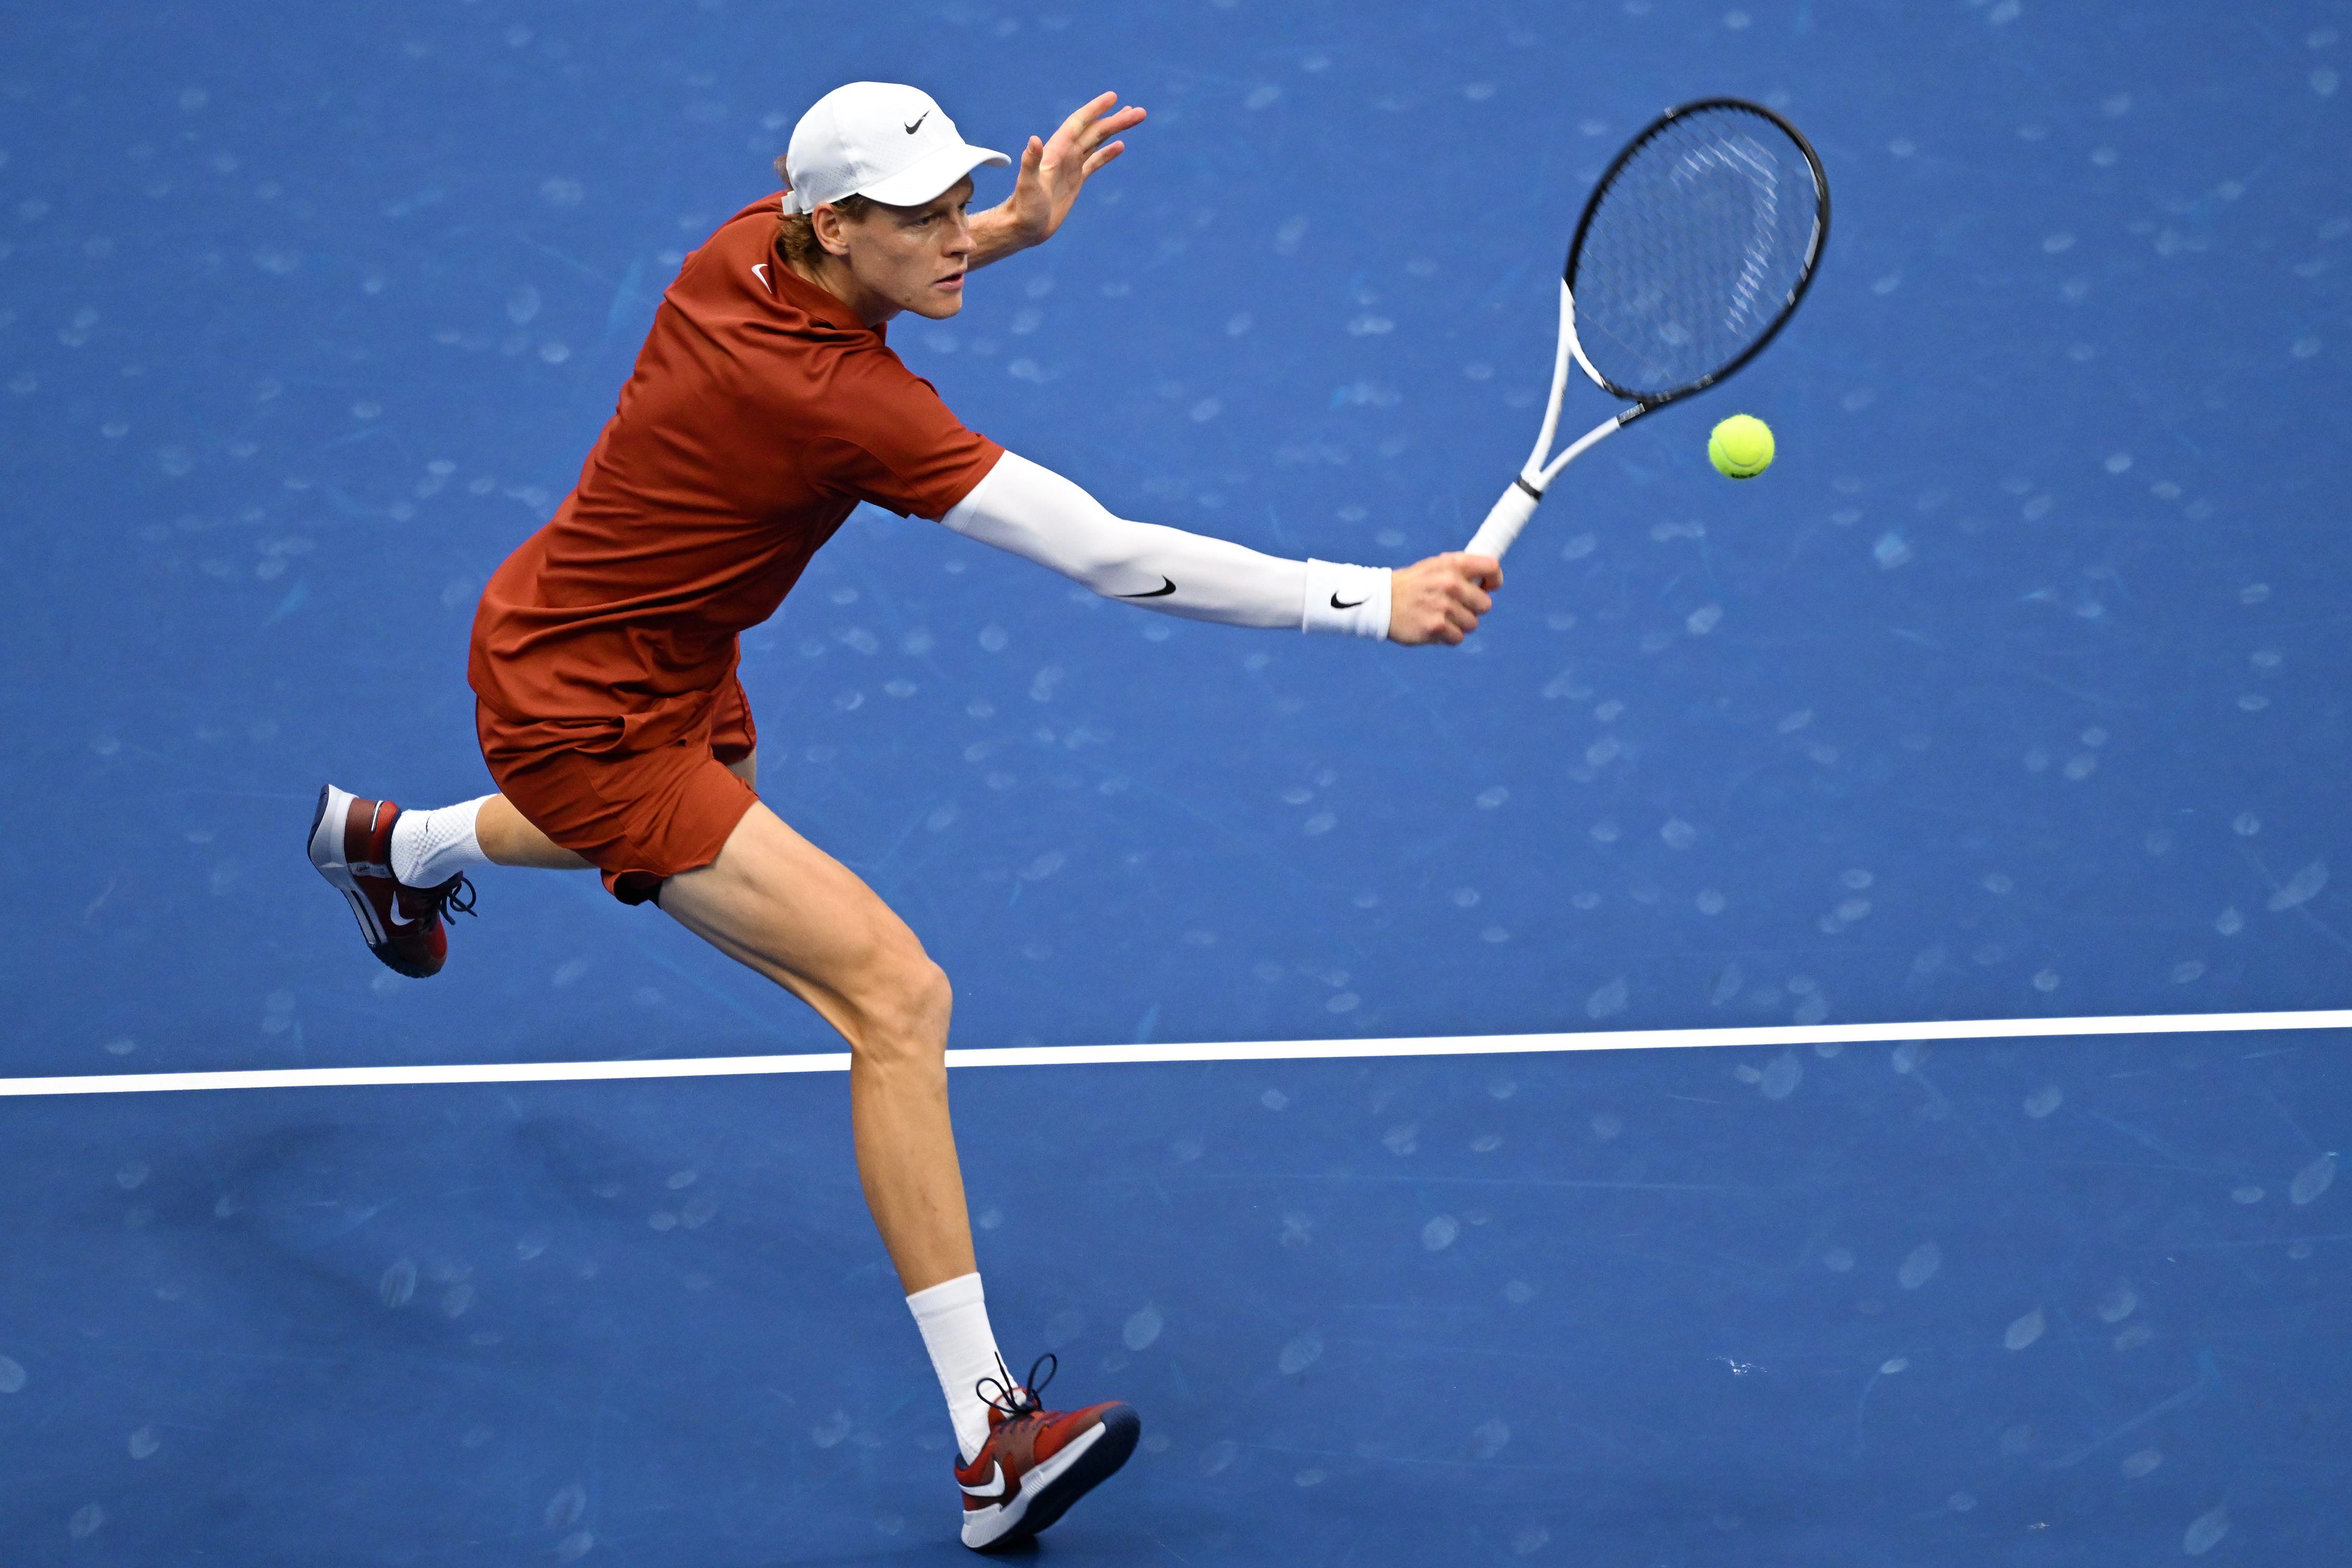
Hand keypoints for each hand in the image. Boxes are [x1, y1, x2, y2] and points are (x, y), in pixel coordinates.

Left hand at [970, 92, 1145, 264]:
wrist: (1023, 228)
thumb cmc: (1024, 208)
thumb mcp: (1027, 184)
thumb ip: (1031, 162)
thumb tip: (1034, 140)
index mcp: (1056, 150)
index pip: (1079, 123)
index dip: (1095, 109)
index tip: (1113, 97)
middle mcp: (1065, 154)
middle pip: (1095, 131)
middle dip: (1116, 120)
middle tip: (1140, 112)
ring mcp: (1071, 167)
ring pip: (1097, 142)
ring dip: (1114, 130)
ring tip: (1134, 119)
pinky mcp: (1075, 181)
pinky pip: (1094, 162)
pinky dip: (1107, 153)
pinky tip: (1120, 145)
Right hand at [1388, 553, 1501, 645]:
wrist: (1381, 602)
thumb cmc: (1412, 584)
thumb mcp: (1435, 566)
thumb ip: (1461, 569)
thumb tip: (1487, 577)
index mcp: (1453, 564)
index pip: (1492, 568)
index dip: (1494, 580)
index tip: (1487, 587)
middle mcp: (1451, 583)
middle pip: (1485, 604)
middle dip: (1472, 608)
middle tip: (1453, 606)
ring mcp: (1444, 606)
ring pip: (1472, 624)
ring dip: (1459, 624)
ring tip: (1439, 616)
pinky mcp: (1436, 627)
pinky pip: (1458, 638)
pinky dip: (1447, 636)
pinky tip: (1433, 627)